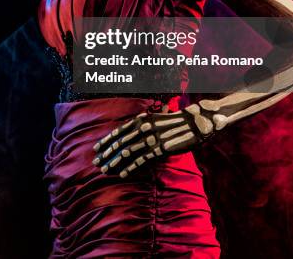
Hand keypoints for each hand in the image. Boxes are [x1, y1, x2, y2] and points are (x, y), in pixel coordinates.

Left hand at [92, 104, 214, 177]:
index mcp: (142, 119)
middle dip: (106, 153)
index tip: (96, 149)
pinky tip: (122, 174)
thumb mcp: (157, 118)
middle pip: (120, 142)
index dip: (106, 141)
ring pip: (128, 152)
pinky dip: (130, 167)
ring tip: (105, 170)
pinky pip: (141, 160)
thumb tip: (132, 130)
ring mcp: (152, 138)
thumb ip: (144, 123)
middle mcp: (144, 127)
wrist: (196, 123)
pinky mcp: (160, 149)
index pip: (119, 131)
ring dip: (115, 162)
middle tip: (96, 162)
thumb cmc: (175, 121)